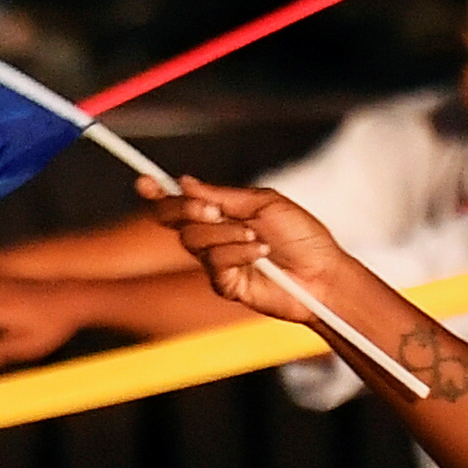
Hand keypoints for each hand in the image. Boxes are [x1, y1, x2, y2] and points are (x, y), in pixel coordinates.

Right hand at [140, 175, 358, 314]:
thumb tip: (185, 182)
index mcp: (221, 213)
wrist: (323, 272)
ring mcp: (217, 262)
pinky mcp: (225, 285)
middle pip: (175, 220)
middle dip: (186, 209)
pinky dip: (238, 252)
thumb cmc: (301, 235)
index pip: (180, 202)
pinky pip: (216, 263)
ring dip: (226, 234)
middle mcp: (214, 237)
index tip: (143, 182)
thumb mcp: (265, 203)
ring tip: (257, 237)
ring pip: (194, 241)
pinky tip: (261, 252)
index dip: (158, 193)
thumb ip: (223, 196)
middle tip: (211, 209)